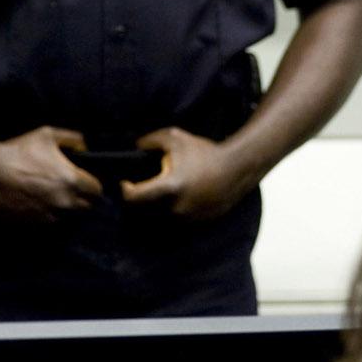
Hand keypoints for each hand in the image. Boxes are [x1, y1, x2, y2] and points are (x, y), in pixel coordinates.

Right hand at [0, 127, 102, 221]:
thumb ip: (72, 138)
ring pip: (67, 216)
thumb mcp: (47, 134)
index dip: (93, 184)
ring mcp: (48, 215)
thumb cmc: (18, 151)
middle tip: (69, 186)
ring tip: (50, 192)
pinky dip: (46, 212)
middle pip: (86, 207)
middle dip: (81, 197)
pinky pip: (48, 220)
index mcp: (71, 180)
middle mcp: (63, 202)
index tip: (86, 180)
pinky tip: (36, 199)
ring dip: (64, 207)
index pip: (97, 190)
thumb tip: (85, 144)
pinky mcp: (33, 223)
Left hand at [119, 127, 251, 217]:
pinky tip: (174, 196)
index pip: (134, 198)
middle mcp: (177, 207)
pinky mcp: (196, 223)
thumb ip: (149, 141)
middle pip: (143, 211)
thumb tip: (134, 148)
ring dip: (154, 206)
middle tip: (139, 186)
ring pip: (159, 217)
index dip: (125, 190)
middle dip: (138, 199)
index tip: (125, 182)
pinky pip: (175, 220)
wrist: (236, 169)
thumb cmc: (204, 152)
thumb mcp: (174, 138)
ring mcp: (187, 218)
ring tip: (158, 189)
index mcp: (170, 187)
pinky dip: (169, 210)